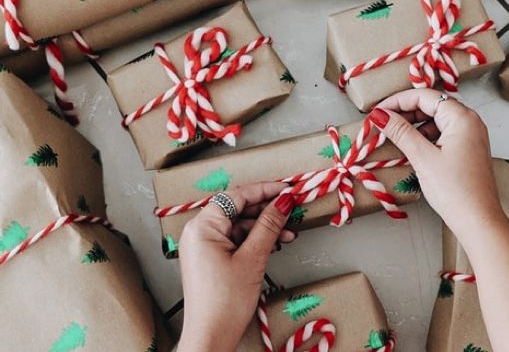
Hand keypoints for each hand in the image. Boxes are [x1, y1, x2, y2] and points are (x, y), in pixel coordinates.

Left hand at [177, 183, 296, 350]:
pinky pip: (235, 240)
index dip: (264, 190)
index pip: (236, 196)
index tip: (286, 189)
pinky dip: (255, 240)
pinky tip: (275, 243)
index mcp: (202, 227)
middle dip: (267, 210)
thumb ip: (269, 226)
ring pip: (239, 225)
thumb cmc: (224, 303)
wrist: (211, 336)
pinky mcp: (211, 258)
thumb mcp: (253, 258)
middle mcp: (199, 232)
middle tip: (291, 208)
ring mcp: (204, 246)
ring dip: (264, 227)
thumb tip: (283, 202)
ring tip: (289, 232)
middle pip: (237, 209)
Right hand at [369, 89, 502, 229]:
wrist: (478, 220)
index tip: (377, 111)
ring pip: (436, 120)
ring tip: (393, 137)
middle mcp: (469, 121)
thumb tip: (380, 115)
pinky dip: (425, 137)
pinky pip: (442, 134)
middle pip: (431, 105)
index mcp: (462, 117)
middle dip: (405, 113)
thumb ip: (400, 132)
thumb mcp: (423, 158)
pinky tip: (411, 148)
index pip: (425, 96)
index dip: (398, 101)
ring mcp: (470, 136)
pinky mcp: (467, 150)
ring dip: (414, 126)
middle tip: (382, 124)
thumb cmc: (455, 190)